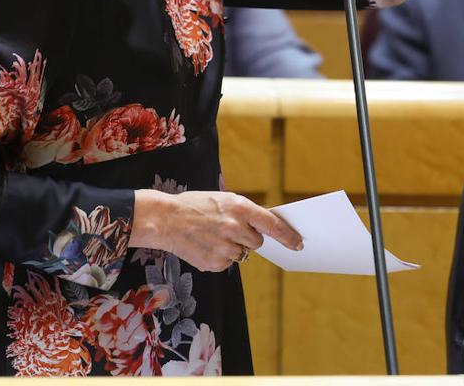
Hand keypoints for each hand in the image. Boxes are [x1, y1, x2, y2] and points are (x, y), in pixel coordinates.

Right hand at [131, 189, 301, 271]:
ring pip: (242, 254)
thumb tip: (265, 229)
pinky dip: (219, 257)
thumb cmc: (195, 206)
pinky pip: (227, 263)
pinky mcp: (215, 263)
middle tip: (229, 230)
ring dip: (232, 248)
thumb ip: (244, 213)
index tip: (298, 244)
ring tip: (211, 236)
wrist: (165, 219)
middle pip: (257, 242)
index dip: (288, 236)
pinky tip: (205, 245)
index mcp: (239, 207)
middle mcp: (235, 228)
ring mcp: (225, 247)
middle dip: (248, 238)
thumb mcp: (222, 200)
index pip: (272, 224)